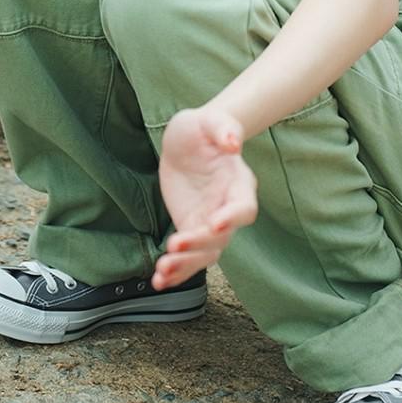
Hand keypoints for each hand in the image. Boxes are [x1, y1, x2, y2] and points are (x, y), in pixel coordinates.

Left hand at [153, 105, 257, 288]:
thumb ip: (223, 128)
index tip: (214, 223)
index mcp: (239, 184)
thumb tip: (233, 143)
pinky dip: (175, 272)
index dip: (232, 218)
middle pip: (221, 238)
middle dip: (199, 245)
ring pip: (205, 254)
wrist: (186, 143)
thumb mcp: (207, 121)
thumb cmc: (200, 128)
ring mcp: (210, 223)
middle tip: (174, 246)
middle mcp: (228, 209)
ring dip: (185, 266)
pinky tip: (157, 282)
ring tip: (161, 272)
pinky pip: (188, 257)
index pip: (243, 208)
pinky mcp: (191, 229)